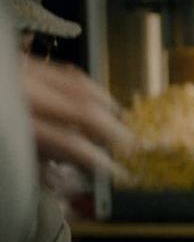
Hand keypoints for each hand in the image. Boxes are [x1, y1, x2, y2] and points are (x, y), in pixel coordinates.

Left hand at [20, 54, 132, 179]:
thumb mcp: (4, 151)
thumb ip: (32, 164)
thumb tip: (56, 179)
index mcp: (17, 122)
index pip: (70, 142)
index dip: (100, 159)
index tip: (118, 172)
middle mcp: (25, 93)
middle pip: (85, 109)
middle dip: (115, 129)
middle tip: (132, 145)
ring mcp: (26, 73)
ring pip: (81, 85)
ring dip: (108, 105)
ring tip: (122, 123)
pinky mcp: (25, 62)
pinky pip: (67, 73)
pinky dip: (89, 87)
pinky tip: (99, 98)